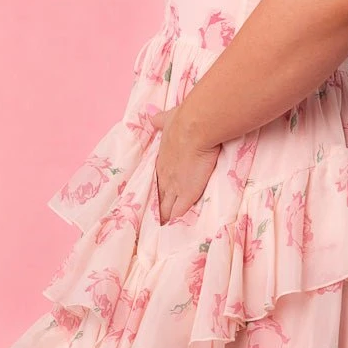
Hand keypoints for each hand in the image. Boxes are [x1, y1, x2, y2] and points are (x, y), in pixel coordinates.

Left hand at [150, 105, 221, 224]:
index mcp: (161, 160)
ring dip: (164, 217)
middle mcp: (164, 176)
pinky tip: (174, 231)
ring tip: (162, 229)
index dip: (158, 188)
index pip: (157, 179)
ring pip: (165, 208)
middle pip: (158, 197)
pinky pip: (177, 213)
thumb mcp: (168, 119)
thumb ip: (160, 120)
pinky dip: (176, 222)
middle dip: (157, 206)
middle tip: (156, 218)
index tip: (157, 195)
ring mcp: (174, 187)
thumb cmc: (184, 121)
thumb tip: (151, 116)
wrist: (196, 126)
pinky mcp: (186, 194)